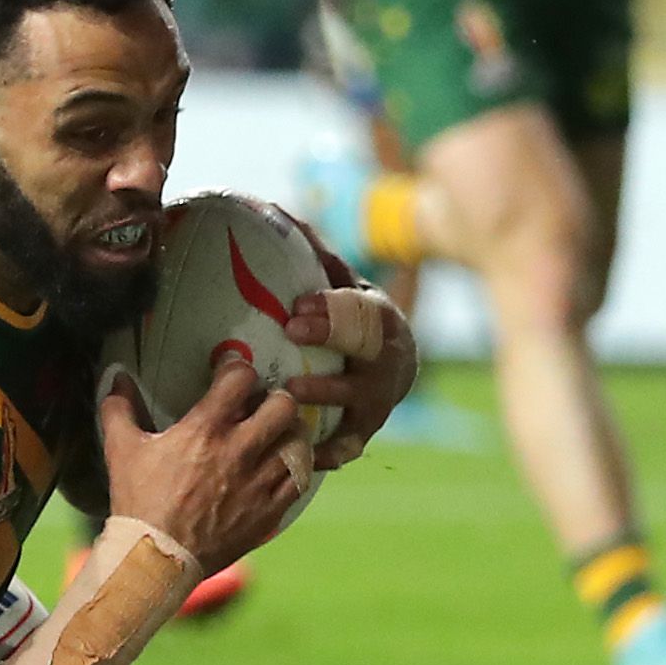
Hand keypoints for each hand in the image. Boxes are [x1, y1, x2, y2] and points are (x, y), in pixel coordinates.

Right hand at [96, 355, 310, 574]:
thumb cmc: (139, 501)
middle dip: (275, 398)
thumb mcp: (121, 450)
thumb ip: (119, 410)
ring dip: (289, 432)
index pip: (239, 379)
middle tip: (263, 405)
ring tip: (277, 434)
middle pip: (282, 405)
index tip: (231, 373)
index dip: (237, 368)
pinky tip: (285, 464)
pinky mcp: (269, 510)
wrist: (156, 557)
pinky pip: (300, 478)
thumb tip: (117, 378)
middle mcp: (239, 450)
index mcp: (205, 430)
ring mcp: (259, 482)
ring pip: (298, 441)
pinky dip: (297, 466)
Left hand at [281, 246, 417, 470]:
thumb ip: (316, 257)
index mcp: (380, 320)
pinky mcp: (363, 434)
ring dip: (326, 397)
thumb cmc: (352, 318)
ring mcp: (378, 401)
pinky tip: (295, 452)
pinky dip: (325, 452)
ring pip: (359, 403)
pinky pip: (346, 447)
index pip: (362, 309)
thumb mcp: (343, 285)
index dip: (333, 307)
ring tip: (288, 394)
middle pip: (367, 350)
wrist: (390, 367)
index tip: (298, 304)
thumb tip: (275, 211)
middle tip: (292, 329)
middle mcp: (386, 361)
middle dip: (332, 336)